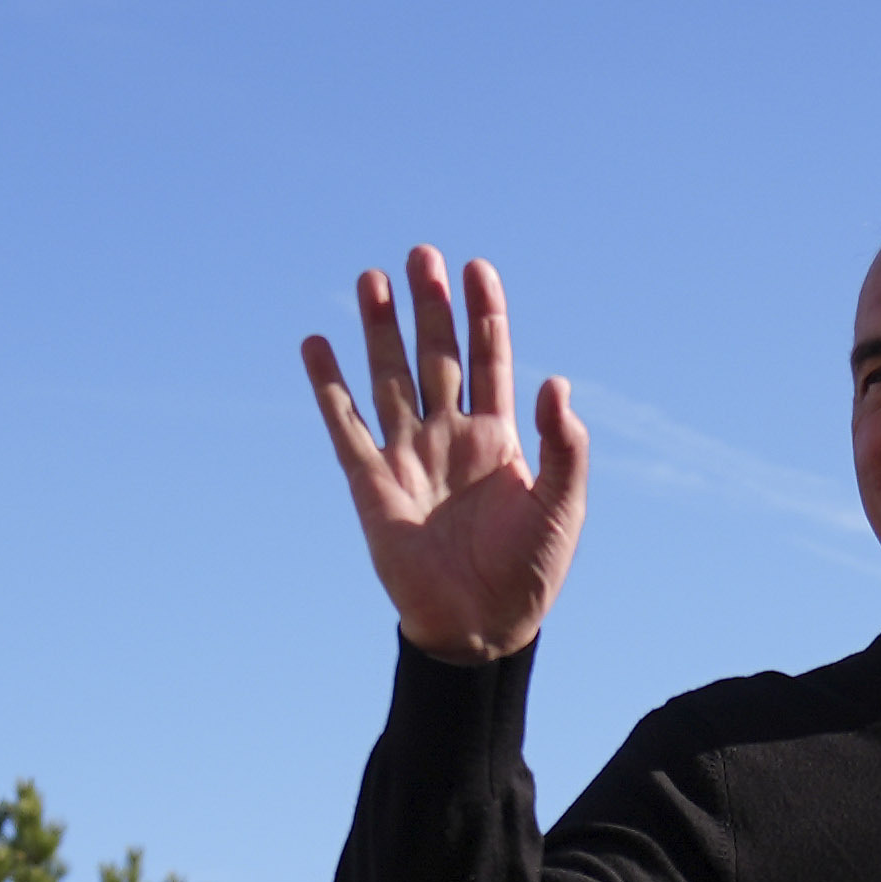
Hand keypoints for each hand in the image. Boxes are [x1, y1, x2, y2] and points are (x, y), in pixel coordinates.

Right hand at [301, 246, 589, 664]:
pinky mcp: (370, 484)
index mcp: (497, 437)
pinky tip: (316, 345)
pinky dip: (328, 387)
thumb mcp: (563, 506)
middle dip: (430, 307)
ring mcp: (407, 456)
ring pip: (390, 378)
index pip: (490, 358)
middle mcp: (449, 436)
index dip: (483, 313)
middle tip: (421, 254)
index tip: (477, 267)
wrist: (482, 627)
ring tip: (370, 279)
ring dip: (380, 329)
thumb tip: (554, 382)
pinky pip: (345, 426)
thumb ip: (564, 446)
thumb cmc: (530, 571)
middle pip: (436, 355)